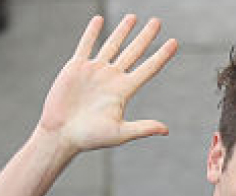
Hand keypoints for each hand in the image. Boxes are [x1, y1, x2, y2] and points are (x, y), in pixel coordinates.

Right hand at [38, 14, 177, 154]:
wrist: (61, 134)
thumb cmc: (89, 138)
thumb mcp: (119, 133)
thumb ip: (142, 128)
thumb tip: (165, 130)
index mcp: (123, 91)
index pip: (148, 69)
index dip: (161, 56)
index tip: (174, 42)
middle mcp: (111, 78)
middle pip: (133, 52)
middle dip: (146, 37)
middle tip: (157, 22)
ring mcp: (94, 71)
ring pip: (112, 45)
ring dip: (123, 31)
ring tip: (133, 17)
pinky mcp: (77, 67)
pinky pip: (86, 44)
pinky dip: (92, 32)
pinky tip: (99, 20)